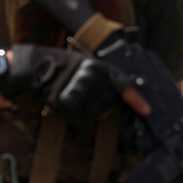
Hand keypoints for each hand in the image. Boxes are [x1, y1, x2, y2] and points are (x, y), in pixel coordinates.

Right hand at [5, 44, 143, 120]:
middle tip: (86, 95)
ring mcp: (80, 91)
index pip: (123, 85)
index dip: (136, 100)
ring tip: (73, 96)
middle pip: (110, 104)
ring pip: (96, 113)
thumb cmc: (61, 66)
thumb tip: (116, 102)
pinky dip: (74, 113)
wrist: (35, 67)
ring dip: (88, 110)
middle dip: (102, 104)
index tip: (147, 110)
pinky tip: (65, 100)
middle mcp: (92, 78)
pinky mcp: (68, 102)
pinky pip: (80, 117)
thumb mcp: (85, 65)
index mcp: (98, 66)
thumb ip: (102, 81)